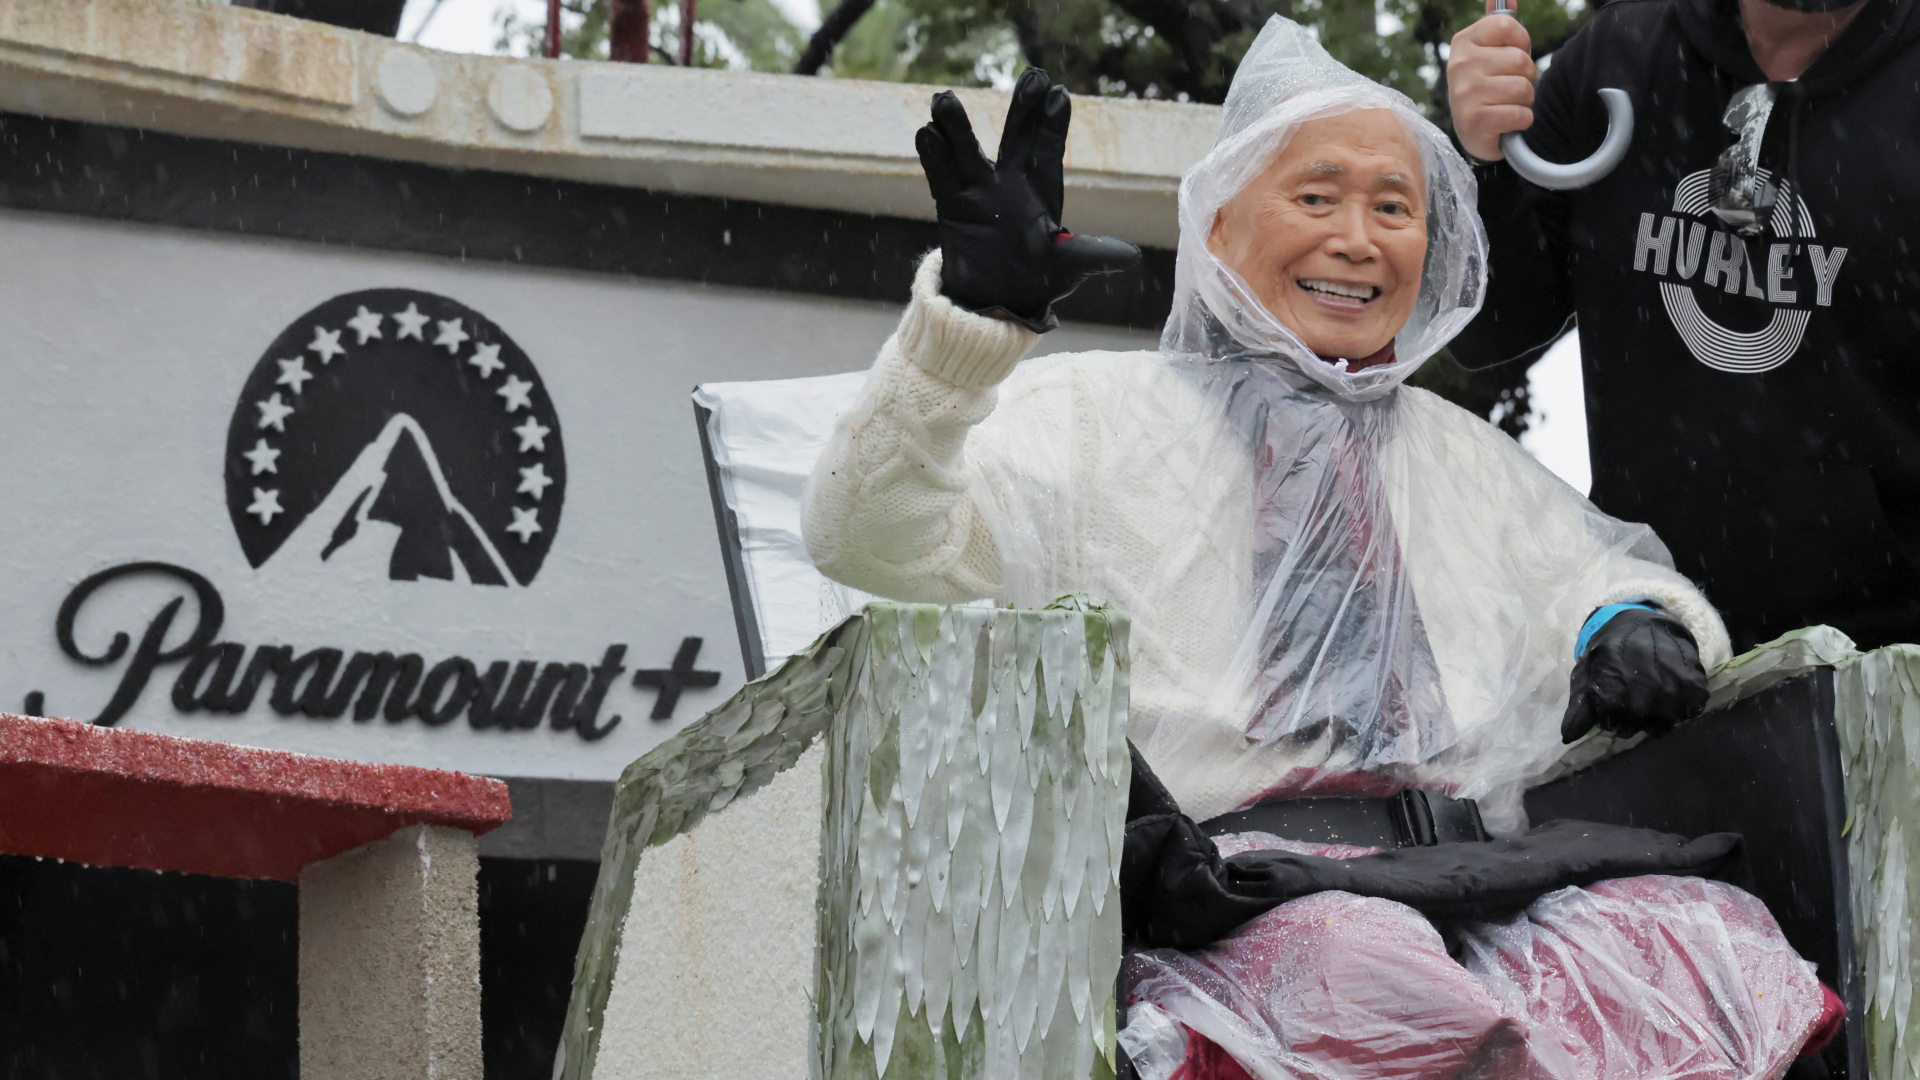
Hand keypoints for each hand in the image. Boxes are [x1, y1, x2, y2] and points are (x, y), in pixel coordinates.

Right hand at [916, 68, 1141, 332]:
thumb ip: (1092, 256)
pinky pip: (941, 177)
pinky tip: (926, 131)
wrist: (997, 301)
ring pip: (967, 152)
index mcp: (1042, 191)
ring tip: (944, 99)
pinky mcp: (952, 205)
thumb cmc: (1038, 279)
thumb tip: (1131, 257)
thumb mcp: (1068, 267)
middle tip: (1032, 74)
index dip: (1052, 125)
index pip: (1048, 151)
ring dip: (957, 127)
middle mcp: (1010, 183)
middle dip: (1023, 111)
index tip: (1058, 94)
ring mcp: (979, 191)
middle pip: (1016, 140)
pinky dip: (934, 155)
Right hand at [1447, 0, 1538, 162]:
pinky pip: (1520, 114)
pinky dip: (1522, 121)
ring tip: (1507, 105)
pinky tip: (1507, 123)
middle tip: (1509, 88)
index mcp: (1464, 42)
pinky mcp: (1475, 120)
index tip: (1511, 58)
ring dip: (1525, 101)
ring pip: (1523, 88)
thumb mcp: (1489, 53)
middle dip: (1525, 77)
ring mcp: (1465, 93)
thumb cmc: (1488, 87)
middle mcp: (1460, 65)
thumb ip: (1499, 25)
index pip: (1507, 25)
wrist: (1474, 134)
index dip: (1520, 42)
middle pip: (1520, 59)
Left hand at [1561, 607, 1709, 742]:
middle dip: (1631, 719)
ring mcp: (1672, 688)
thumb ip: (1579, 707)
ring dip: (1656, 716)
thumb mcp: (1587, 674)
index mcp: (1613, 686)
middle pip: (1637, 726)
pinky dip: (1682, 706)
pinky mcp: (1695, 684)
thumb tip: (1568, 737)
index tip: (1610, 703)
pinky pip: (1690, 711)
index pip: (1612, 724)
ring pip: (1664, 724)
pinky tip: (1670, 691)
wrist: (1644, 622)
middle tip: (1631, 699)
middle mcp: (1644, 689)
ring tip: (1650, 695)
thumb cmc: (1610, 651)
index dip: (1610, 717)